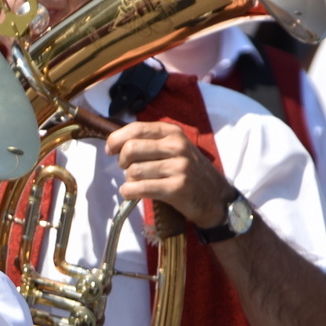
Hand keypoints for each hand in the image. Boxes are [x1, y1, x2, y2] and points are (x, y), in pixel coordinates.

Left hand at [105, 121, 234, 228]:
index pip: (136, 129)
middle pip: (131, 149)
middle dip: (122, 162)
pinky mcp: (177, 188)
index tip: (110, 150)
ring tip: (137, 183)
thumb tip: (114, 143)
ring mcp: (179, 167)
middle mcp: (177, 146)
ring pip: (133, 171)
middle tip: (127, 169)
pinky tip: (132, 193)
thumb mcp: (174, 148)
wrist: (215, 196)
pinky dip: (129, 192)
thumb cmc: (187, 171)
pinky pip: (140, 188)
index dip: (116, 139)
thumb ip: (149, 142)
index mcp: (173, 133)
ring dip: (128, 180)